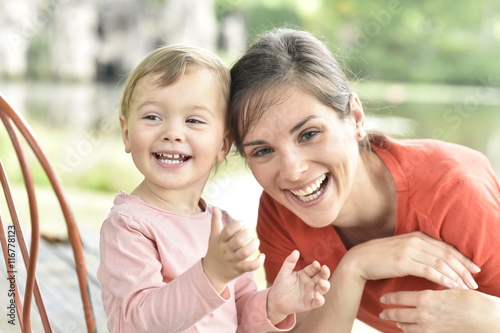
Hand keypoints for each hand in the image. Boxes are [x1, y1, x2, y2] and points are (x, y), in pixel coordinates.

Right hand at [202, 207, 264, 292]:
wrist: (211, 273)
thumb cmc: (215, 251)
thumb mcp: (213, 236)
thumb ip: (215, 221)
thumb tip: (215, 208)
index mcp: (220, 240)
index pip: (228, 231)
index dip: (237, 225)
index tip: (243, 222)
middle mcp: (226, 250)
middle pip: (238, 241)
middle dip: (246, 234)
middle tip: (250, 232)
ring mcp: (233, 260)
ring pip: (244, 253)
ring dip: (253, 246)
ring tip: (256, 241)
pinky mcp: (239, 269)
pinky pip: (250, 267)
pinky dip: (258, 262)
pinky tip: (262, 256)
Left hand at [266, 250, 330, 324]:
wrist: (275, 300)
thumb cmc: (281, 284)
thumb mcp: (284, 272)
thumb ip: (290, 262)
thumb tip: (296, 251)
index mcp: (306, 274)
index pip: (314, 268)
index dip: (316, 266)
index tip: (315, 263)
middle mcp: (311, 283)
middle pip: (322, 277)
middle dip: (325, 273)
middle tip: (325, 269)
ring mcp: (311, 293)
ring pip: (323, 288)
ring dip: (325, 285)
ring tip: (321, 282)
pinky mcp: (309, 303)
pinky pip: (318, 302)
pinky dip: (320, 299)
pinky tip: (317, 295)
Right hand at [342, 231, 479, 288]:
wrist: (360, 260)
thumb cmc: (381, 257)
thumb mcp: (403, 249)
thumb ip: (419, 251)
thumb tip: (437, 260)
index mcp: (417, 236)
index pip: (446, 247)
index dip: (463, 258)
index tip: (474, 269)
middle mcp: (415, 240)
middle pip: (447, 254)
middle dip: (464, 269)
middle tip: (474, 281)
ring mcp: (409, 250)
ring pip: (441, 263)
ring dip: (456, 276)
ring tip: (466, 287)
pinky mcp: (403, 261)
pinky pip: (429, 271)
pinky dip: (443, 279)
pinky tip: (451, 286)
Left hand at [379, 289, 499, 331]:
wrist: (486, 318)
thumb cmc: (470, 299)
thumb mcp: (447, 288)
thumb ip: (433, 288)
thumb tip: (425, 285)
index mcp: (426, 298)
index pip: (400, 298)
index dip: (390, 298)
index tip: (383, 298)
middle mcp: (424, 314)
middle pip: (399, 314)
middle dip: (389, 313)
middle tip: (381, 313)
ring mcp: (430, 326)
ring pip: (407, 326)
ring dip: (399, 323)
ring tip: (394, 321)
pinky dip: (411, 331)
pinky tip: (408, 329)